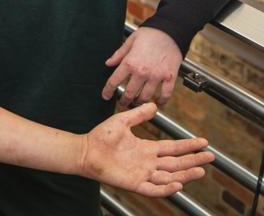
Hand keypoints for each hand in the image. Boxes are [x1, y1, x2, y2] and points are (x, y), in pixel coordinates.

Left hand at [80, 102, 211, 196]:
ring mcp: (143, 174)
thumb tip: (154, 105)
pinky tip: (178, 184)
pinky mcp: (135, 183)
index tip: (203, 142)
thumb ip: (138, 115)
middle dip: (194, 161)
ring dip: (185, 175)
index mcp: (147, 149)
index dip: (188, 146)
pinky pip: (154, 189)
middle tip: (210, 157)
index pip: (173, 148)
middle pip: (176, 163)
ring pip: (170, 177)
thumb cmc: (101, 137)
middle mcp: (148, 162)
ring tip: (200, 171)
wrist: (85, 150)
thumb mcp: (122, 121)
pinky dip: (166, 188)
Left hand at [102, 27, 181, 106]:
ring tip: (137, 103)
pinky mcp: (170, 77)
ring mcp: (156, 76)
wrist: (170, 32)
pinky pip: (165, 95)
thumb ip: (118, 55)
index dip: (108, 91)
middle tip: (122, 103)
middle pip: (129, 93)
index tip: (106, 96)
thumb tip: (108, 63)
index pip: (114, 81)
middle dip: (124, 100)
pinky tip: (157, 103)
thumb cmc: (149, 35)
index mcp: (129, 62)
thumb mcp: (129, 42)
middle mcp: (141, 72)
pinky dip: (161, 101)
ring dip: (140, 102)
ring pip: (146, 97)